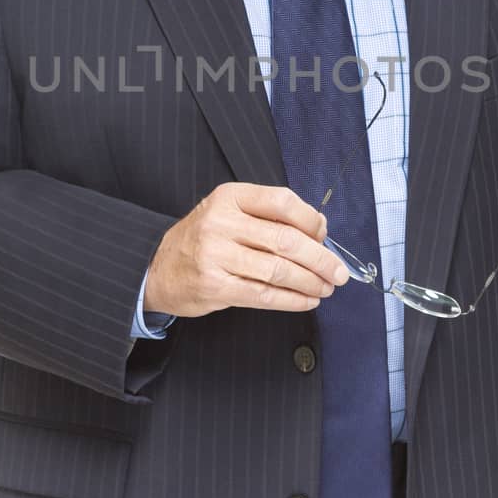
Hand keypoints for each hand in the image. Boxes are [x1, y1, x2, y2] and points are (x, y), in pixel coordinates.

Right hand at [144, 182, 350, 318]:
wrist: (159, 268)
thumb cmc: (203, 240)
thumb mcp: (230, 213)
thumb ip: (270, 217)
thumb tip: (319, 230)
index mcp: (230, 197)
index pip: (282, 202)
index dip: (311, 220)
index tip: (325, 236)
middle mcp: (221, 222)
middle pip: (286, 240)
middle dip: (321, 259)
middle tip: (338, 272)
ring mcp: (216, 255)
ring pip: (278, 270)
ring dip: (310, 282)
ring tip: (325, 288)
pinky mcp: (215, 286)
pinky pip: (263, 295)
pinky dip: (291, 300)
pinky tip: (306, 300)